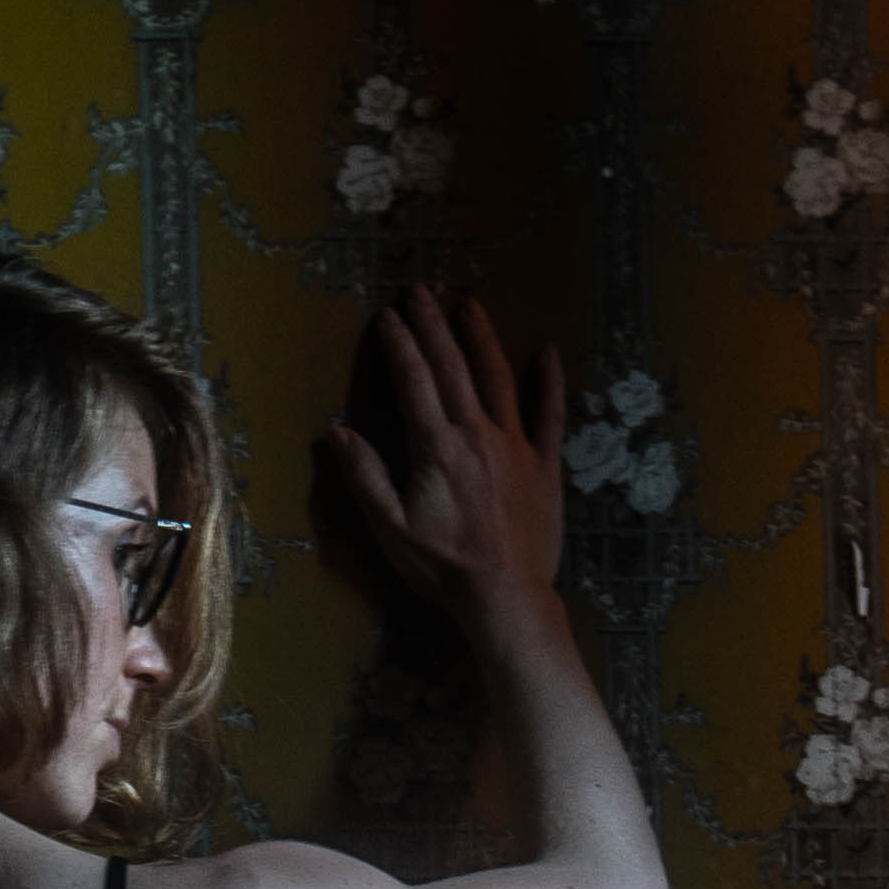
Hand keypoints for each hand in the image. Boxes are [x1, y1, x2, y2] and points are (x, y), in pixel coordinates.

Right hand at [317, 288, 565, 626]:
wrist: (506, 596)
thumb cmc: (443, 569)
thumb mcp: (391, 529)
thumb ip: (365, 478)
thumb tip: (338, 434)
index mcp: (436, 448)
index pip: (413, 381)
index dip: (398, 345)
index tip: (386, 316)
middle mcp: (477, 434)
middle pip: (452, 367)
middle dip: (432, 326)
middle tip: (419, 291)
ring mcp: (516, 445)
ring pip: (498, 378)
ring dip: (481, 337)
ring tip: (468, 304)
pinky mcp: (544, 465)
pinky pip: (550, 415)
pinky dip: (550, 382)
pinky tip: (548, 352)